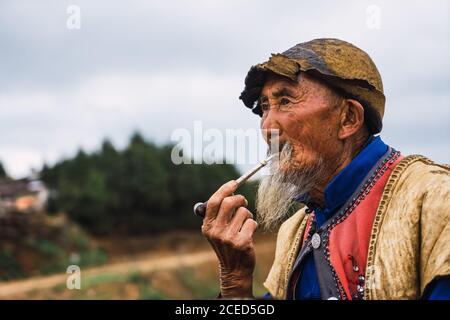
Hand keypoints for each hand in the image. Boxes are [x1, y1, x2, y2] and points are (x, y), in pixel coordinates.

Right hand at [201, 180, 257, 298]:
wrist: (234, 269)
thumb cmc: (227, 245)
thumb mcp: (216, 230)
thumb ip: (219, 213)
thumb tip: (229, 191)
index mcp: (207, 226)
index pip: (214, 201)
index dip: (225, 189)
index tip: (234, 183)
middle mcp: (216, 231)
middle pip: (229, 203)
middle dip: (239, 199)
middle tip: (243, 201)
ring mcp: (229, 238)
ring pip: (244, 212)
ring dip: (248, 215)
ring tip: (245, 224)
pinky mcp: (242, 243)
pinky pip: (252, 222)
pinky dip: (253, 225)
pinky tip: (249, 233)